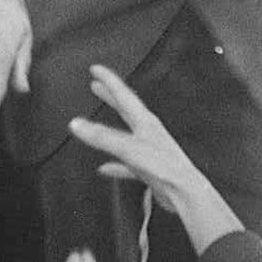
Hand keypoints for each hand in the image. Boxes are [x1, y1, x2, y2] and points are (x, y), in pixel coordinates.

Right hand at [70, 65, 243, 254]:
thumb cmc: (165, 167)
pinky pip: (126, 163)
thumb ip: (102, 136)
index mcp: (145, 121)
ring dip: (108, 128)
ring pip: (123, 135)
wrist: (184, 192)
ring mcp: (148, 150)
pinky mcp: (148, 168)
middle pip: (125, 109)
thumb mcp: (128, 148)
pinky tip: (106, 168)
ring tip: (95, 124)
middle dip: (110, 96)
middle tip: (98, 85)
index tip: (96, 69)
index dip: (108, 80)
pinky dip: (114, 164)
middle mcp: (147, 132)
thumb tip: (78, 124)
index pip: (123, 94)